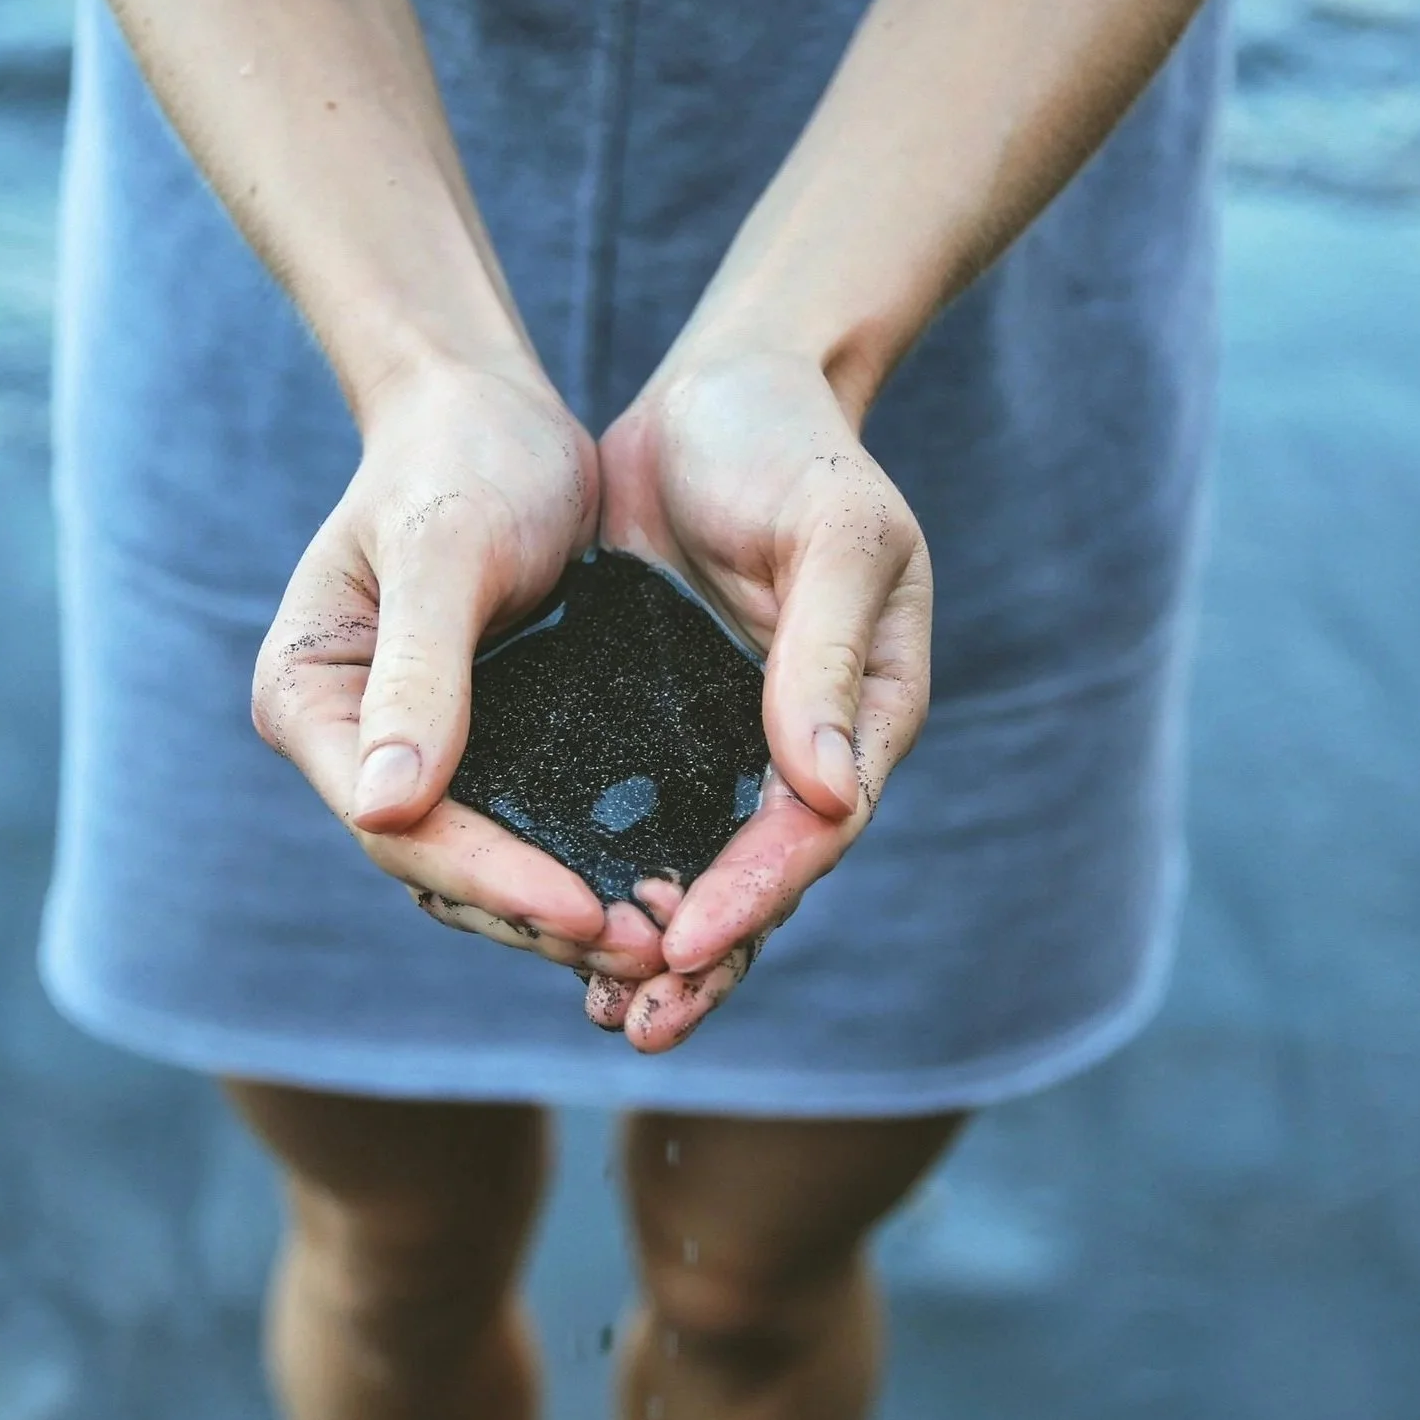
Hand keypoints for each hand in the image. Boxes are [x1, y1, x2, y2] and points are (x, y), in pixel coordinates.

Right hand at [252, 361, 665, 979]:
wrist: (491, 411)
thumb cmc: (458, 457)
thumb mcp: (442, 554)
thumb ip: (417, 673)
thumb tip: (382, 806)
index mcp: (312, 703)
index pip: (398, 827)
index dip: (490, 878)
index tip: (584, 908)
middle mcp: (352, 745)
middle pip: (437, 867)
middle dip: (537, 914)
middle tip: (645, 946)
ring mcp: (416, 750)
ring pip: (483, 864)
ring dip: (564, 909)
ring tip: (660, 936)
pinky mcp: (482, 744)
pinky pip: (526, 827)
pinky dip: (581, 861)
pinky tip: (652, 885)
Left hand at [588, 350, 933, 1047]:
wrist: (722, 395)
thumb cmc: (794, 449)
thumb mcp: (834, 532)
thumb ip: (826, 655)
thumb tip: (828, 797)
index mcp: (864, 714)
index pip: (814, 827)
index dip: (759, 892)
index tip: (690, 942)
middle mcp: (796, 747)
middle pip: (760, 879)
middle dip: (705, 957)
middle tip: (639, 1024)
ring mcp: (723, 742)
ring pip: (696, 868)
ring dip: (656, 948)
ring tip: (603, 1017)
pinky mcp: (656, 726)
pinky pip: (634, 820)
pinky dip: (606, 878)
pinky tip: (556, 928)